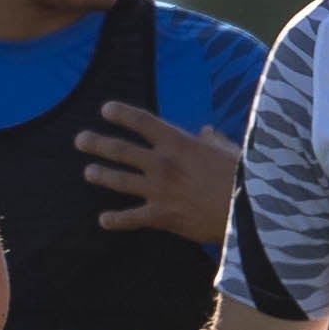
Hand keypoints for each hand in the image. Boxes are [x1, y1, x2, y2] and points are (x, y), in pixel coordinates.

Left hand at [76, 100, 234, 243]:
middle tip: (80, 140)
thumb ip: (212, 141)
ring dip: (101, 175)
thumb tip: (206, 133)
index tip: (105, 109)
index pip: (142, 122)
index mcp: (179, 143)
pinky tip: (102, 220)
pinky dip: (115, 220)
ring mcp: (159, 191)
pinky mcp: (161, 216)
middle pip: (120, 150)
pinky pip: (131, 218)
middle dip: (97, 143)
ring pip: (119, 181)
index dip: (121, 114)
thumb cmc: (243, 178)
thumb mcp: (230, 151)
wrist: (248, 212)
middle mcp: (163, 164)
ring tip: (88, 172)